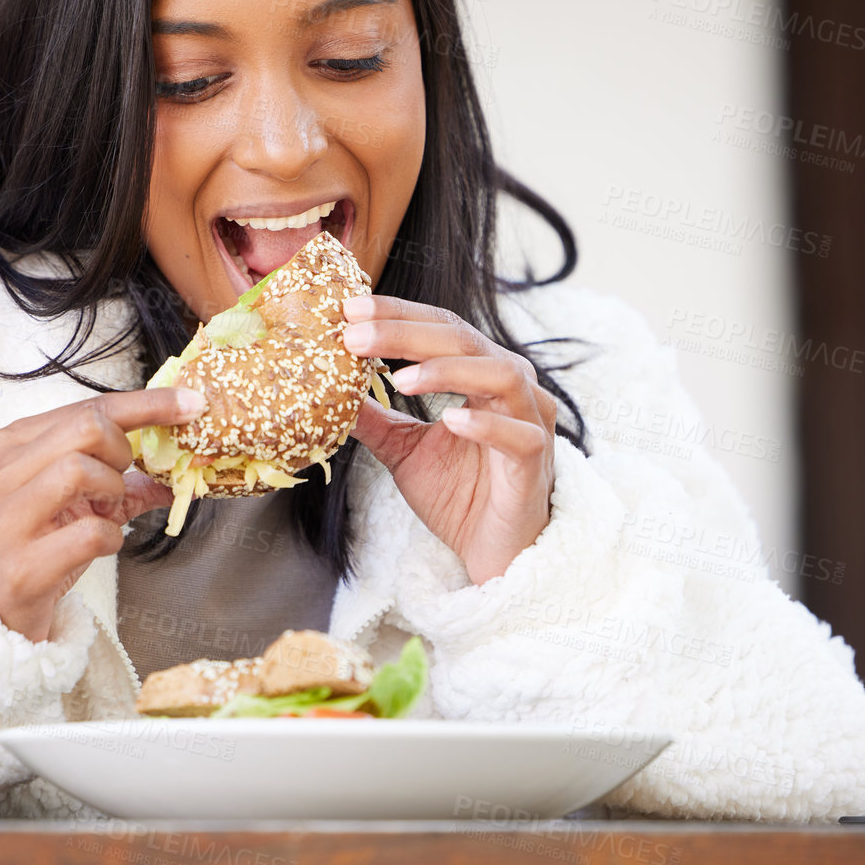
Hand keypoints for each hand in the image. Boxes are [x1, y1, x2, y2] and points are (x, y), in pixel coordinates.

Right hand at [0, 386, 205, 641]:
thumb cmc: (33, 542)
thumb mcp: (69, 497)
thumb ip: (119, 477)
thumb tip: (177, 470)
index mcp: (11, 445)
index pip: (88, 407)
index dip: (147, 404)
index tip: (191, 403)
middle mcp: (1, 474)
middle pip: (85, 428)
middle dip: (121, 451)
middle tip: (120, 479)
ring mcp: (6, 520)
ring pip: (78, 469)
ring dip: (113, 491)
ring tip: (104, 511)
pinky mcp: (23, 567)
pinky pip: (90, 533)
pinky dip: (111, 538)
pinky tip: (100, 544)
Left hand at [341, 294, 557, 584]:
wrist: (495, 554)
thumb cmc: (460, 495)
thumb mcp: (403, 449)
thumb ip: (374, 417)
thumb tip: (329, 388)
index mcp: (480, 374)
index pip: (439, 328)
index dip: (395, 315)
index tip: (348, 309)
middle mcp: (510, 387)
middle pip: (462, 340)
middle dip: (405, 332)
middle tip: (356, 333)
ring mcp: (529, 420)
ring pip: (498, 374)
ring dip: (446, 370)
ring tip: (400, 379)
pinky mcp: (536, 462)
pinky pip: (517, 435)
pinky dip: (485, 424)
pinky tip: (451, 420)